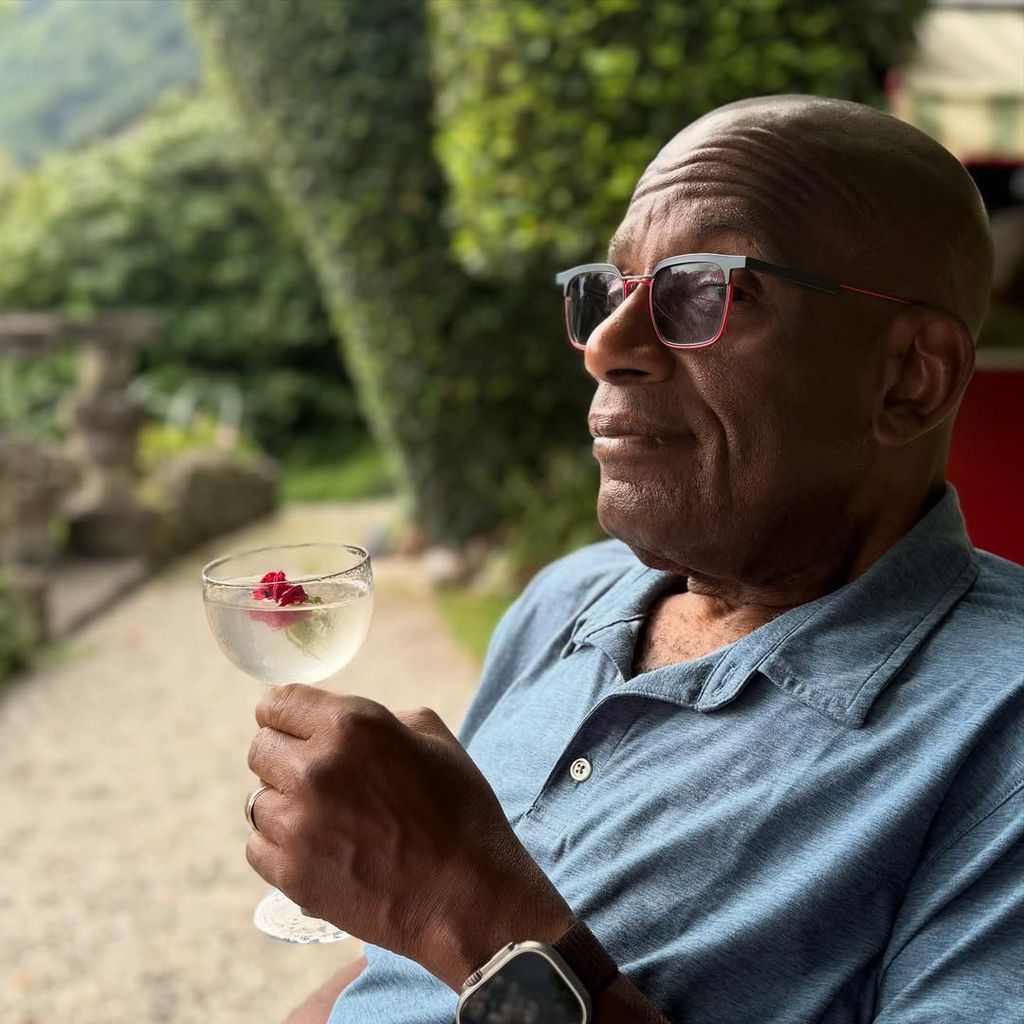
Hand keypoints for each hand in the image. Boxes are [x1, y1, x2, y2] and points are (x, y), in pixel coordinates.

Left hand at [246, 684, 575, 988]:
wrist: (467, 896)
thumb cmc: (460, 812)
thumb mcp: (435, 739)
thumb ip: (383, 718)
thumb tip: (344, 723)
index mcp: (352, 725)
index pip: (278, 702)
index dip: (282, 714)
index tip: (288, 727)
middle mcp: (316, 767)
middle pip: (260, 748)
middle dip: (283, 757)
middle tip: (314, 777)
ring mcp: (299, 822)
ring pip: (256, 799)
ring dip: (284, 803)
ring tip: (323, 818)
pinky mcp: (291, 872)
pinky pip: (257, 846)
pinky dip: (281, 846)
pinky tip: (318, 849)